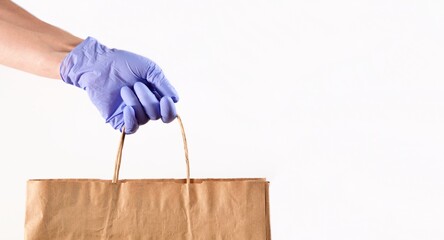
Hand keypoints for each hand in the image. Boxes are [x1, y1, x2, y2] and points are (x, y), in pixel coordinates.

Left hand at [60, 37, 178, 133]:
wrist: (99, 64)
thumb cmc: (125, 63)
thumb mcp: (150, 69)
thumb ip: (163, 84)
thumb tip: (175, 99)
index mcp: (156, 97)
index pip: (169, 113)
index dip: (169, 110)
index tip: (165, 99)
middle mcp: (146, 108)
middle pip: (156, 115)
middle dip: (148, 100)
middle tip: (136, 84)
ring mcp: (132, 114)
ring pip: (144, 119)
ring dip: (136, 103)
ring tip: (124, 89)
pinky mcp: (118, 119)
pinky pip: (130, 128)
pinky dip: (131, 120)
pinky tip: (127, 109)